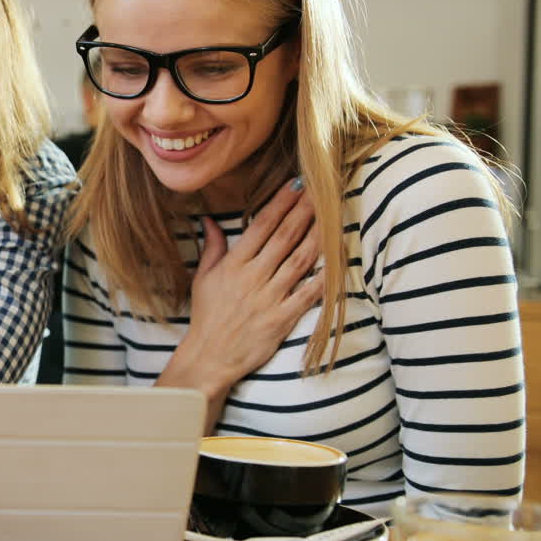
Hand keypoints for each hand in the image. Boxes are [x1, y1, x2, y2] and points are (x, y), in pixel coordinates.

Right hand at [157, 180, 323, 429]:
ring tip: (333, 215)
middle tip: (321, 189)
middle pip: (284, 237)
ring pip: (299, 260)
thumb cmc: (206, 317)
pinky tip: (337, 259)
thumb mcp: (203, 279)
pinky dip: (323, 276)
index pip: (261, 226)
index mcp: (233, 265)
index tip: (295, 184)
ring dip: (318, 236)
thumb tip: (210, 220)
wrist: (210, 356)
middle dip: (304, 210)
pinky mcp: (282, 318)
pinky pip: (308, 294)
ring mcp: (269, 298)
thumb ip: (212, 247)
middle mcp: (252, 277)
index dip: (280, 203)